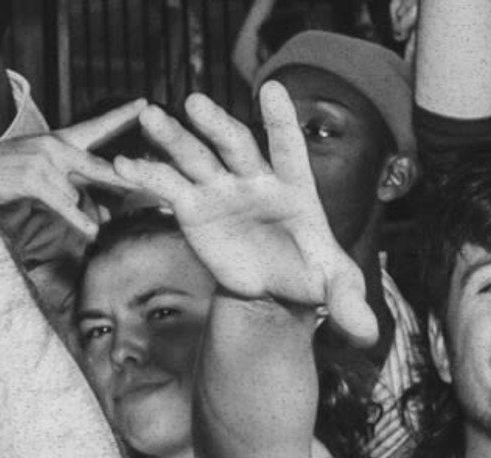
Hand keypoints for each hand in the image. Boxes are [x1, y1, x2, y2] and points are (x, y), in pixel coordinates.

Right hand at [0, 98, 145, 235]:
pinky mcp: (33, 177)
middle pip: (104, 167)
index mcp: (58, 142)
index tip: (146, 103)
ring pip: (81, 193)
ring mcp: (43, 159)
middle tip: (159, 185)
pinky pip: (65, 203)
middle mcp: (54, 146)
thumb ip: (79, 193)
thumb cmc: (5, 182)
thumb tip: (108, 214)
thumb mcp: (46, 182)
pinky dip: (78, 219)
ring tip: (88, 225)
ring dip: (81, 213)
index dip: (122, 116)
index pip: (96, 127)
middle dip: (132, 179)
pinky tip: (92, 231)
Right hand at [114, 84, 376, 346]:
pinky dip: (145, 174)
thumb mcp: (335, 288)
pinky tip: (121, 164)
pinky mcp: (194, 207)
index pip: (289, 148)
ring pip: (196, 156)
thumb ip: (349, 304)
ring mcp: (222, 189)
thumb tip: (369, 335)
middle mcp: (255, 180)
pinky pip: (168, 186)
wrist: (274, 287)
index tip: (272, 88)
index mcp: (295, 188)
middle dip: (217, 125)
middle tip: (196, 104)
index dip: (281, 120)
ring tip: (150, 118)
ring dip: (173, 138)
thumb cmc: (310, 274)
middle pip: (236, 145)